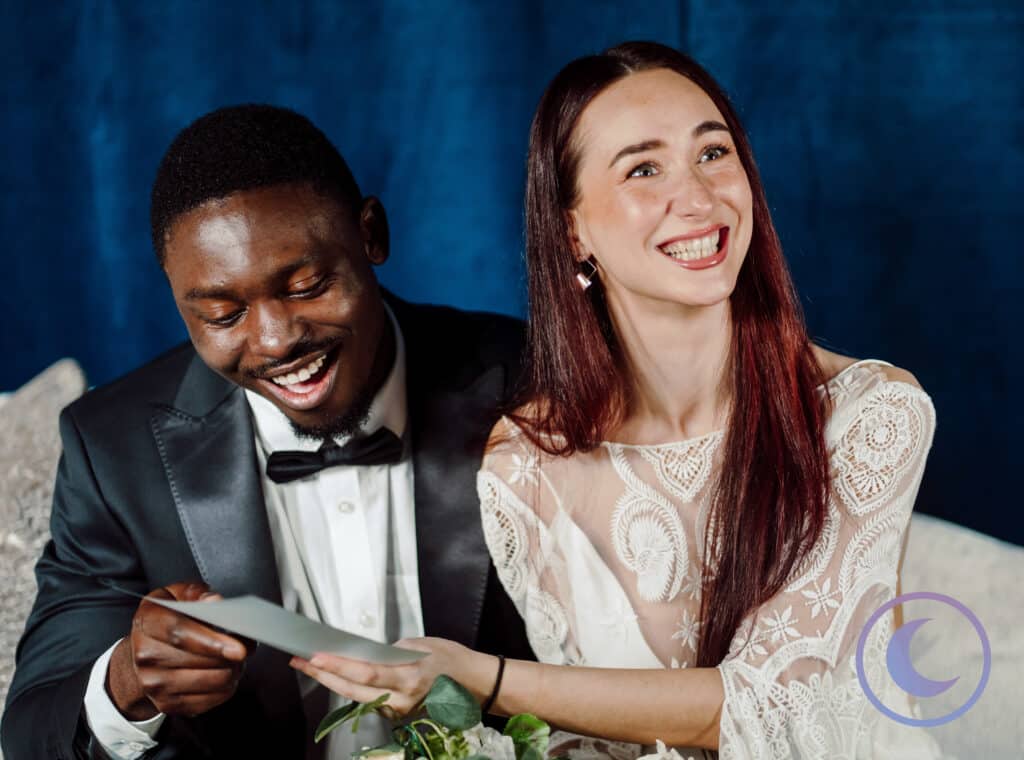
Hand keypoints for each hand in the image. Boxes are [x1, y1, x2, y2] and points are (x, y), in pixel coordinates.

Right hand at [107, 582, 250, 719]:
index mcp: (147, 621)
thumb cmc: (166, 617)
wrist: (142, 652)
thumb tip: (215, 602)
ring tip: (237, 660)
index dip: (212, 642)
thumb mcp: (177, 595)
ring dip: (232, 672)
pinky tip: (227, 674)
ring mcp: (153, 683)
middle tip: (248, 647)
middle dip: (230, 657)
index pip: (180, 634)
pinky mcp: (166, 704)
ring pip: (207, 682)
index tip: (239, 648)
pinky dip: (225, 689)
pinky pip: (207, 701)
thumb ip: (197, 594)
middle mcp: (145, 655)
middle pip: (197, 661)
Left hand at [290, 637, 497, 717]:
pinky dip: (351, 689)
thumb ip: (392, 651)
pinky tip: (337, 677)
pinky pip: (369, 701)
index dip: (338, 666)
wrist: (475, 684)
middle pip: (353, 690)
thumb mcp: (422, 645)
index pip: (365, 674)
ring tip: (312, 665)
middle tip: (301, 660)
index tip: (316, 655)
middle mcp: (401, 699)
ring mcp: (399, 711)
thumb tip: (365, 654)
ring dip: (333, 682)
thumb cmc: (451, 659)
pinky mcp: (398, 715)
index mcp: (409, 677)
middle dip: (324, 675)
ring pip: (357, 698)